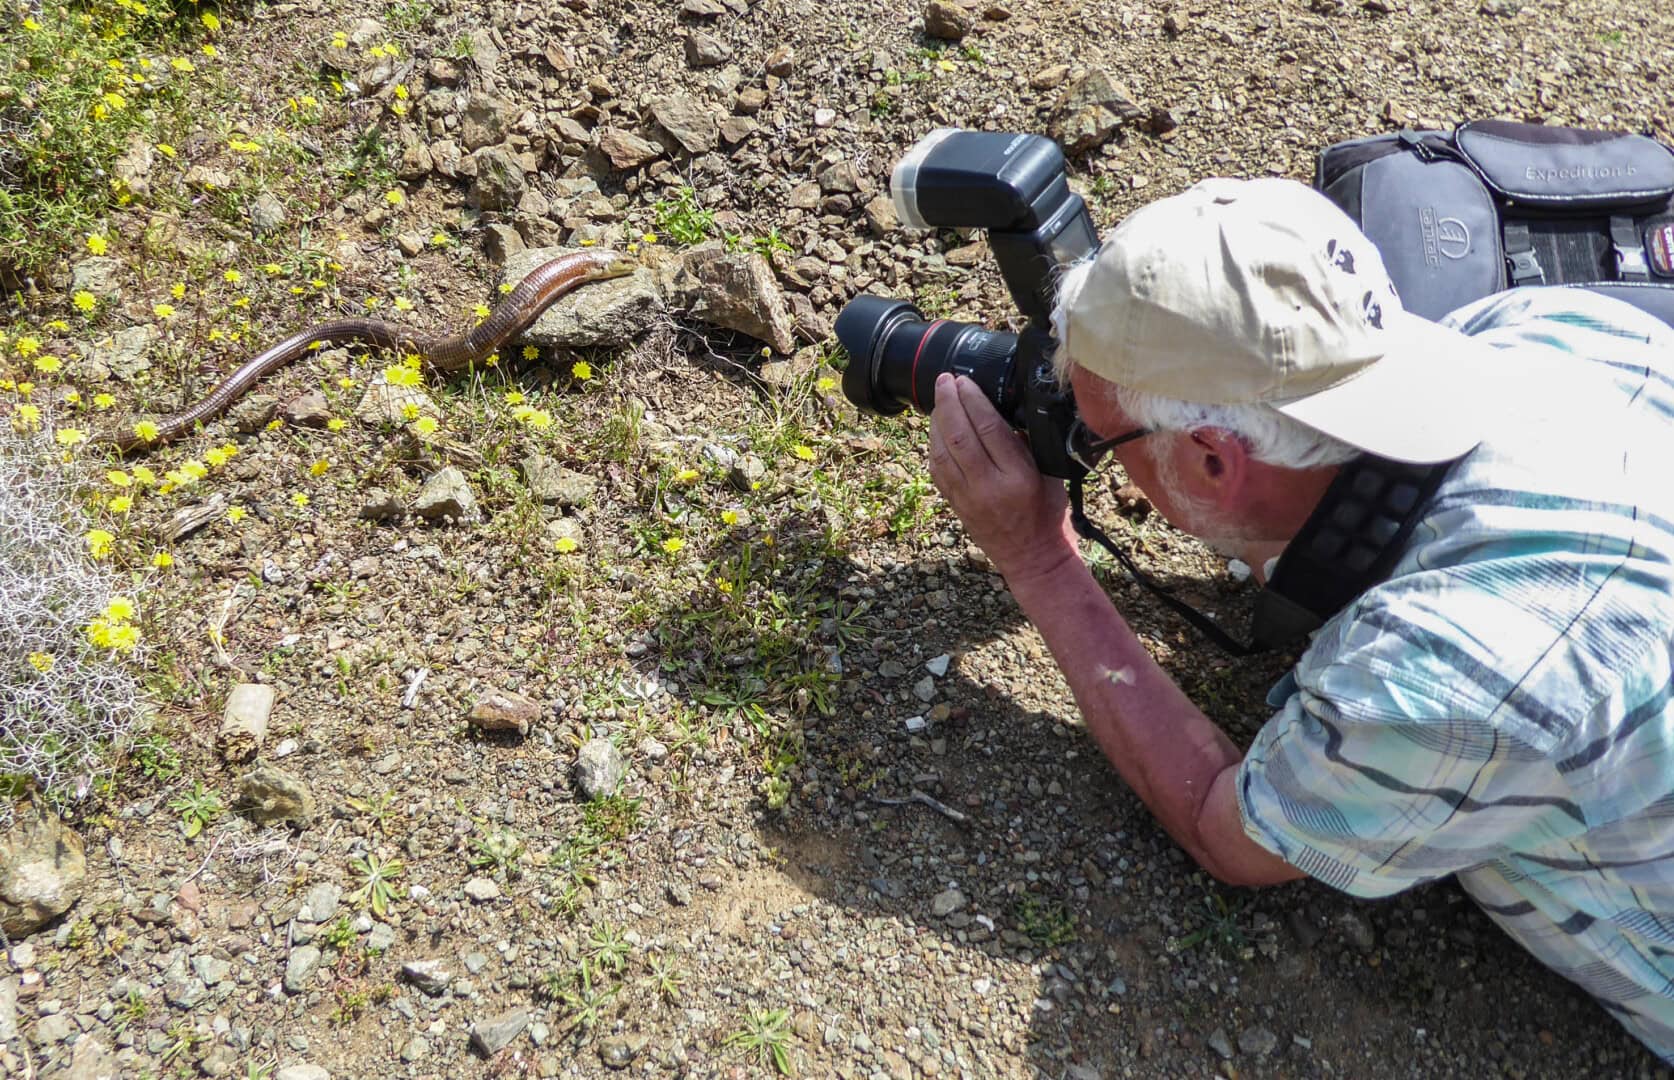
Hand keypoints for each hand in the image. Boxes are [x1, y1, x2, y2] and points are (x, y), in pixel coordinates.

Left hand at [927, 373, 1078, 584]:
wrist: (1032, 556)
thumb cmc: (1046, 512)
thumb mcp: (1048, 473)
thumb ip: (1026, 443)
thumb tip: (1004, 408)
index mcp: (1017, 476)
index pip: (987, 427)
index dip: (972, 399)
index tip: (965, 380)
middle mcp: (987, 486)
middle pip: (958, 435)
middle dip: (948, 402)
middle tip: (944, 379)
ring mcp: (967, 496)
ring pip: (941, 451)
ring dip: (937, 421)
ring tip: (940, 399)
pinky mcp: (954, 504)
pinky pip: (936, 468)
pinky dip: (933, 443)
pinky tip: (937, 428)